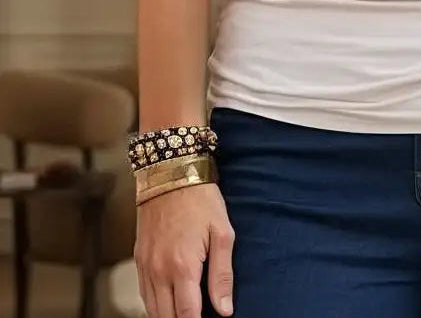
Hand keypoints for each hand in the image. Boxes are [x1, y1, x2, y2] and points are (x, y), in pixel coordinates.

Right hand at [135, 182, 234, 317]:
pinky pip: (143, 294)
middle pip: (167, 317)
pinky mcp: (138, 258)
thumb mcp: (222, 233)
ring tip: (185, 313)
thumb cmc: (201, 200)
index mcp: (183, 267)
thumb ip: (222, 275)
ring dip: (167, 316)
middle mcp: (159, 272)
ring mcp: (145, 266)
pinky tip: (168, 304)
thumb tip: (225, 310)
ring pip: (152, 309)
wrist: (170, 173)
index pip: (187, 315)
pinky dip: (154, 305)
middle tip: (198, 316)